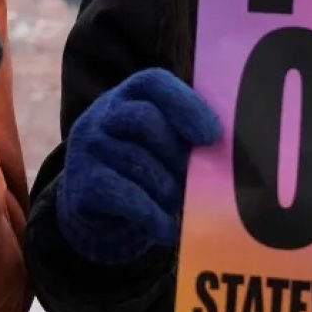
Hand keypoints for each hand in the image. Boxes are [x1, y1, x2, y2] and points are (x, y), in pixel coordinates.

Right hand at [57, 69, 220, 263]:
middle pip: (144, 120)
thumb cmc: (145, 168)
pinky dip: (154, 216)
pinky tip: (166, 228)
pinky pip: (127, 197)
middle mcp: (102, 115)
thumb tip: (228, 148)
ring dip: (167, 190)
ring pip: (139, 163)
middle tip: (191, 179)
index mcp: (127, 96)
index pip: (153, 83)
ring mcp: (88, 149)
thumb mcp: (163, 141)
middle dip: (176, 154)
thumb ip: (188, 135)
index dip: (185, 105)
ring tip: (176, 204)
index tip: (211, 135)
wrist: (96, 207)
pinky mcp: (84, 185)